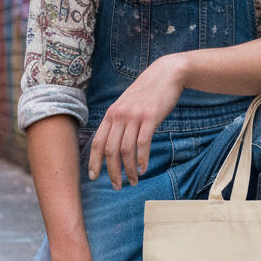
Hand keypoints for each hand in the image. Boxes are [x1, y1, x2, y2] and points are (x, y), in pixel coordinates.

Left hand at [89, 54, 184, 187]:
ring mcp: (134, 116)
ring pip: (125, 150)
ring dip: (128, 170)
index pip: (97, 142)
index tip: (93, 177)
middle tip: (116, 186)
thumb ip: (118, 121)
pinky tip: (143, 169)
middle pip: (110, 150)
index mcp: (111, 114)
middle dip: (112, 172)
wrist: (166, 74)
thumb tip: (112, 143)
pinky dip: (142, 160)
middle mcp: (119, 115)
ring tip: (133, 182)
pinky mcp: (150, 118)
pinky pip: (142, 144)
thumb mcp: (126, 104)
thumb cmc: (147, 93)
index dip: (94, 161)